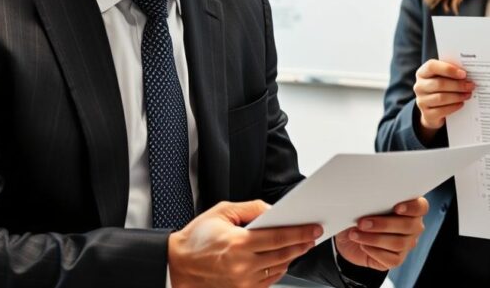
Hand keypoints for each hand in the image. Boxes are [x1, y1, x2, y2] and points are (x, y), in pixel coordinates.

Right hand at [168, 200, 320, 287]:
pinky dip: (277, 270)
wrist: (176, 265)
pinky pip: (268, 281)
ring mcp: (242, 282)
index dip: (300, 233)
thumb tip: (273, 211)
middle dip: (301, 244)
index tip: (313, 229)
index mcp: (238, 243)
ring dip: (291, 257)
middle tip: (312, 236)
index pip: (279, 237)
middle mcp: (242, 265)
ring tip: (297, 246)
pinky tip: (280, 260)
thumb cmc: (196, 239)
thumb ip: (251, 208)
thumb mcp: (222, 212)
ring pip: (278, 269)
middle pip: (283, 255)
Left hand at [334, 197, 427, 270]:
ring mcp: (407, 244)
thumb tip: (366, 201)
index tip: (396, 208)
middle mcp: (413, 227)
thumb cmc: (362, 214)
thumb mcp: (366, 205)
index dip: (411, 208)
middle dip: (383, 224)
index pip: (421, 207)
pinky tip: (362, 245)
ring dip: (373, 238)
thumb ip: (373, 202)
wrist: (352, 236)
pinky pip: (390, 259)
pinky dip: (374, 251)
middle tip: (362, 223)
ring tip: (355, 234)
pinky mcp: (397, 259)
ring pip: (398, 243)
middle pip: (408, 226)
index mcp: (411, 208)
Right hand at [414, 60, 474, 142]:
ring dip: (457, 96)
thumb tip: (467, 74)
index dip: (448, 69)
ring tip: (468, 94)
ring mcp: (421, 101)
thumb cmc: (440, 88)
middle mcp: (419, 86)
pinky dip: (454, 107)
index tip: (463, 74)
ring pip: (441, 98)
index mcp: (422, 73)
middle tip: (470, 86)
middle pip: (439, 84)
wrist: (432, 109)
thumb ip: (451, 73)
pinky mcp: (427, 114)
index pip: (432, 67)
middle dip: (458, 85)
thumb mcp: (442, 78)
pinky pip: (442, 110)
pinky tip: (461, 104)